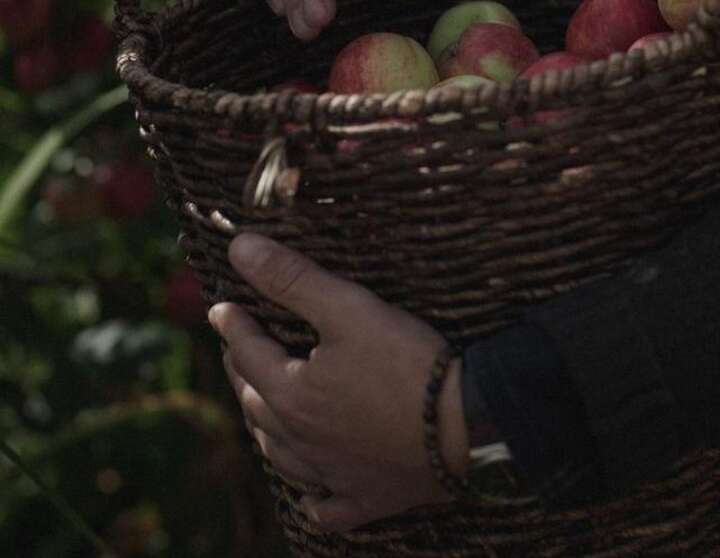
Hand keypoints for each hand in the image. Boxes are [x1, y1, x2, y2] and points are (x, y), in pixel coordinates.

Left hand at [208, 233, 468, 532]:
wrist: (464, 427)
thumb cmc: (406, 364)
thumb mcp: (348, 308)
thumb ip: (293, 279)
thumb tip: (239, 247)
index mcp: (291, 394)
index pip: (248, 352)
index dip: (233, 325)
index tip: (220, 309)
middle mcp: (301, 440)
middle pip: (257, 404)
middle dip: (243, 373)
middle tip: (237, 353)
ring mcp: (333, 474)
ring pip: (281, 456)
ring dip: (265, 430)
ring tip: (262, 411)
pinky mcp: (367, 498)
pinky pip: (328, 506)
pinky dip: (314, 498)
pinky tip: (312, 494)